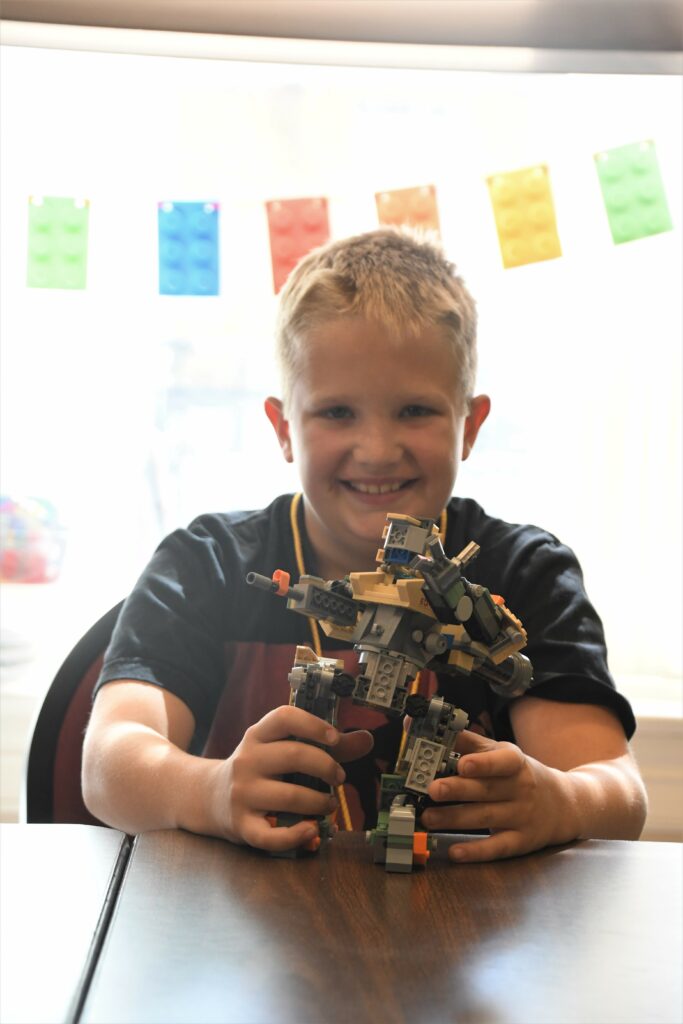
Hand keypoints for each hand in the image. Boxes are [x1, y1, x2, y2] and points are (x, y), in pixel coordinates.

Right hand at [211, 705, 372, 852]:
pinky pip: (272, 836)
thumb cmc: (261, 770)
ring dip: (320, 801)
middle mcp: (246, 760)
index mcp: (257, 735)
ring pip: (289, 795)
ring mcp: (242, 793)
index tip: (336, 738)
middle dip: (326, 766)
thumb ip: (327, 746)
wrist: (210, 798)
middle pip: (294, 756)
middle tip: (339, 778)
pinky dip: (297, 835)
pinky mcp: (241, 825)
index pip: (284, 718)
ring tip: (329, 804)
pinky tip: (312, 829)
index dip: (313, 724)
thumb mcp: (282, 750)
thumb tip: (367, 739)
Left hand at [420, 730, 576, 861]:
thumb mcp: (501, 753)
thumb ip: (466, 742)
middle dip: (457, 790)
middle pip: (486, 790)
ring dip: (454, 819)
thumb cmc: (519, 774)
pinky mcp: (520, 842)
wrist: (563, 804)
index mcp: (515, 762)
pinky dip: (475, 852)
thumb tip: (425, 727)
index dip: (483, 763)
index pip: (502, 761)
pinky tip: (454, 852)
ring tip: (427, 818)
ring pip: (485, 818)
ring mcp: (522, 816)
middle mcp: (521, 789)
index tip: (462, 764)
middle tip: (431, 790)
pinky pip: (497, 848)